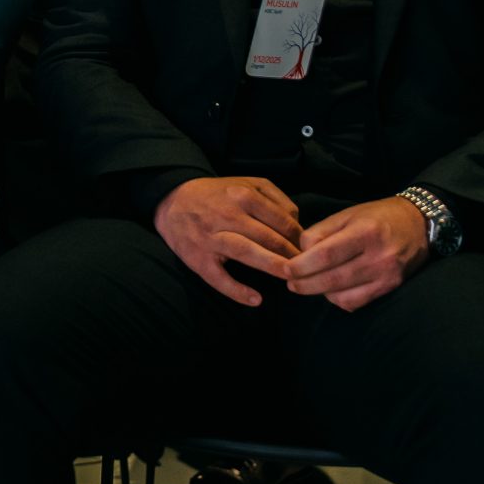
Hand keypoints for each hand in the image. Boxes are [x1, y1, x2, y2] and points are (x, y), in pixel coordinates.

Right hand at [153, 176, 304, 307]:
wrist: (172, 201)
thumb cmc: (217, 196)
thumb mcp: (247, 184)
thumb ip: (276, 198)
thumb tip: (297, 223)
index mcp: (243, 196)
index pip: (282, 221)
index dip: (300, 239)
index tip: (311, 252)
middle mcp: (227, 215)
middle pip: (268, 237)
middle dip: (292, 255)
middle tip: (308, 268)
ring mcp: (211, 237)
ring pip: (246, 252)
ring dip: (271, 266)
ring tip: (291, 278)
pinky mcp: (197, 258)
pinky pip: (218, 278)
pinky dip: (237, 291)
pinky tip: (255, 300)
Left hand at [284, 197, 431, 311]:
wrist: (418, 224)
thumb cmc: (377, 217)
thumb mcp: (348, 214)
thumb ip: (321, 232)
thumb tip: (299, 252)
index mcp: (365, 231)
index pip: (326, 254)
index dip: (302, 265)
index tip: (287, 269)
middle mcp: (379, 256)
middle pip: (332, 278)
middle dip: (305, 284)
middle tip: (291, 283)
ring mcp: (387, 275)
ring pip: (343, 295)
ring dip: (319, 293)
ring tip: (309, 285)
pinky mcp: (390, 287)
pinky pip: (356, 303)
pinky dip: (338, 300)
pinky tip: (331, 291)